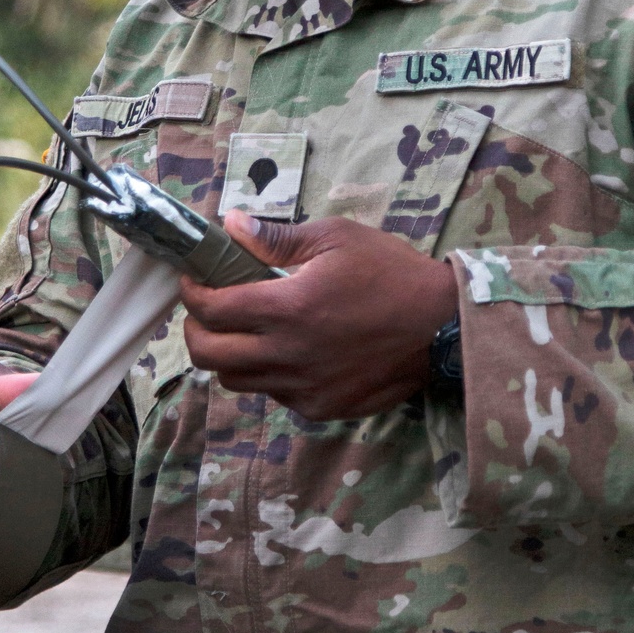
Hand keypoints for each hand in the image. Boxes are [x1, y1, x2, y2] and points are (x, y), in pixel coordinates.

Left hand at [180, 212, 458, 419]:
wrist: (442, 326)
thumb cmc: (391, 273)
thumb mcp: (336, 238)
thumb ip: (277, 237)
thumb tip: (231, 225)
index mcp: (287, 308)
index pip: (210, 309)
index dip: (191, 292)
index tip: (194, 279)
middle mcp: (288, 354)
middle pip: (208, 355)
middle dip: (196, 329)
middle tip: (208, 310)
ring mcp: (303, 387)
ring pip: (236, 380)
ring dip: (229, 354)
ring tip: (247, 331)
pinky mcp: (320, 407)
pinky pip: (274, 393)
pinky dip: (269, 373)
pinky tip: (290, 350)